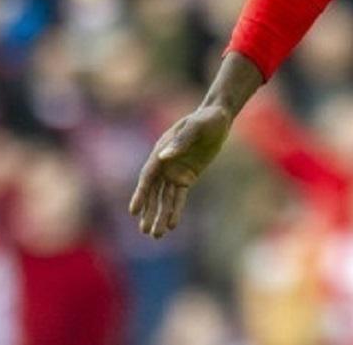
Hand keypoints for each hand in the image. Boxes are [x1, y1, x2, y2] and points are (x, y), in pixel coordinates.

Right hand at [128, 104, 232, 237]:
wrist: (218, 117)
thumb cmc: (206, 119)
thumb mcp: (196, 127)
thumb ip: (181, 141)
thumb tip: (164, 157)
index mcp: (161, 150)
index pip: (148, 176)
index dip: (141, 194)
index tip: (133, 211)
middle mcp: (164, 163)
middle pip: (153, 191)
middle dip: (148, 211)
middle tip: (144, 230)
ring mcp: (174, 171)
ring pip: (164, 198)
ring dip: (159, 215)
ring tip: (155, 235)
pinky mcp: (187, 177)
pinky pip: (179, 196)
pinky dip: (175, 210)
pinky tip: (172, 225)